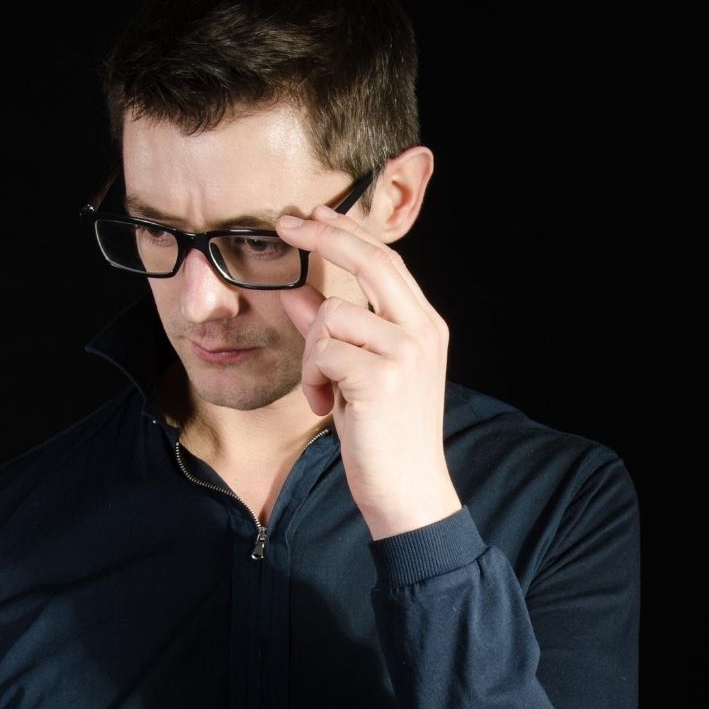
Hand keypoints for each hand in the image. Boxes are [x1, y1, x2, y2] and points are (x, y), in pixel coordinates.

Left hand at [275, 206, 463, 541]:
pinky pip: (323, 352)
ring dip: (312, 353)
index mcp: (425, 326)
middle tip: (283, 224)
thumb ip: (334, 333)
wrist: (407, 492)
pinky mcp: (382, 377)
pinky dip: (313, 379)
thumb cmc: (383, 437)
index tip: (309, 215)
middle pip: (370, 260)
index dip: (346, 232)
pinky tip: (326, 407)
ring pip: (332, 316)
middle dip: (322, 235)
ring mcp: (406, 352)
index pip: (386, 260)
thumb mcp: (357, 376)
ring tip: (324, 391)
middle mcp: (423, 331)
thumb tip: (298, 293)